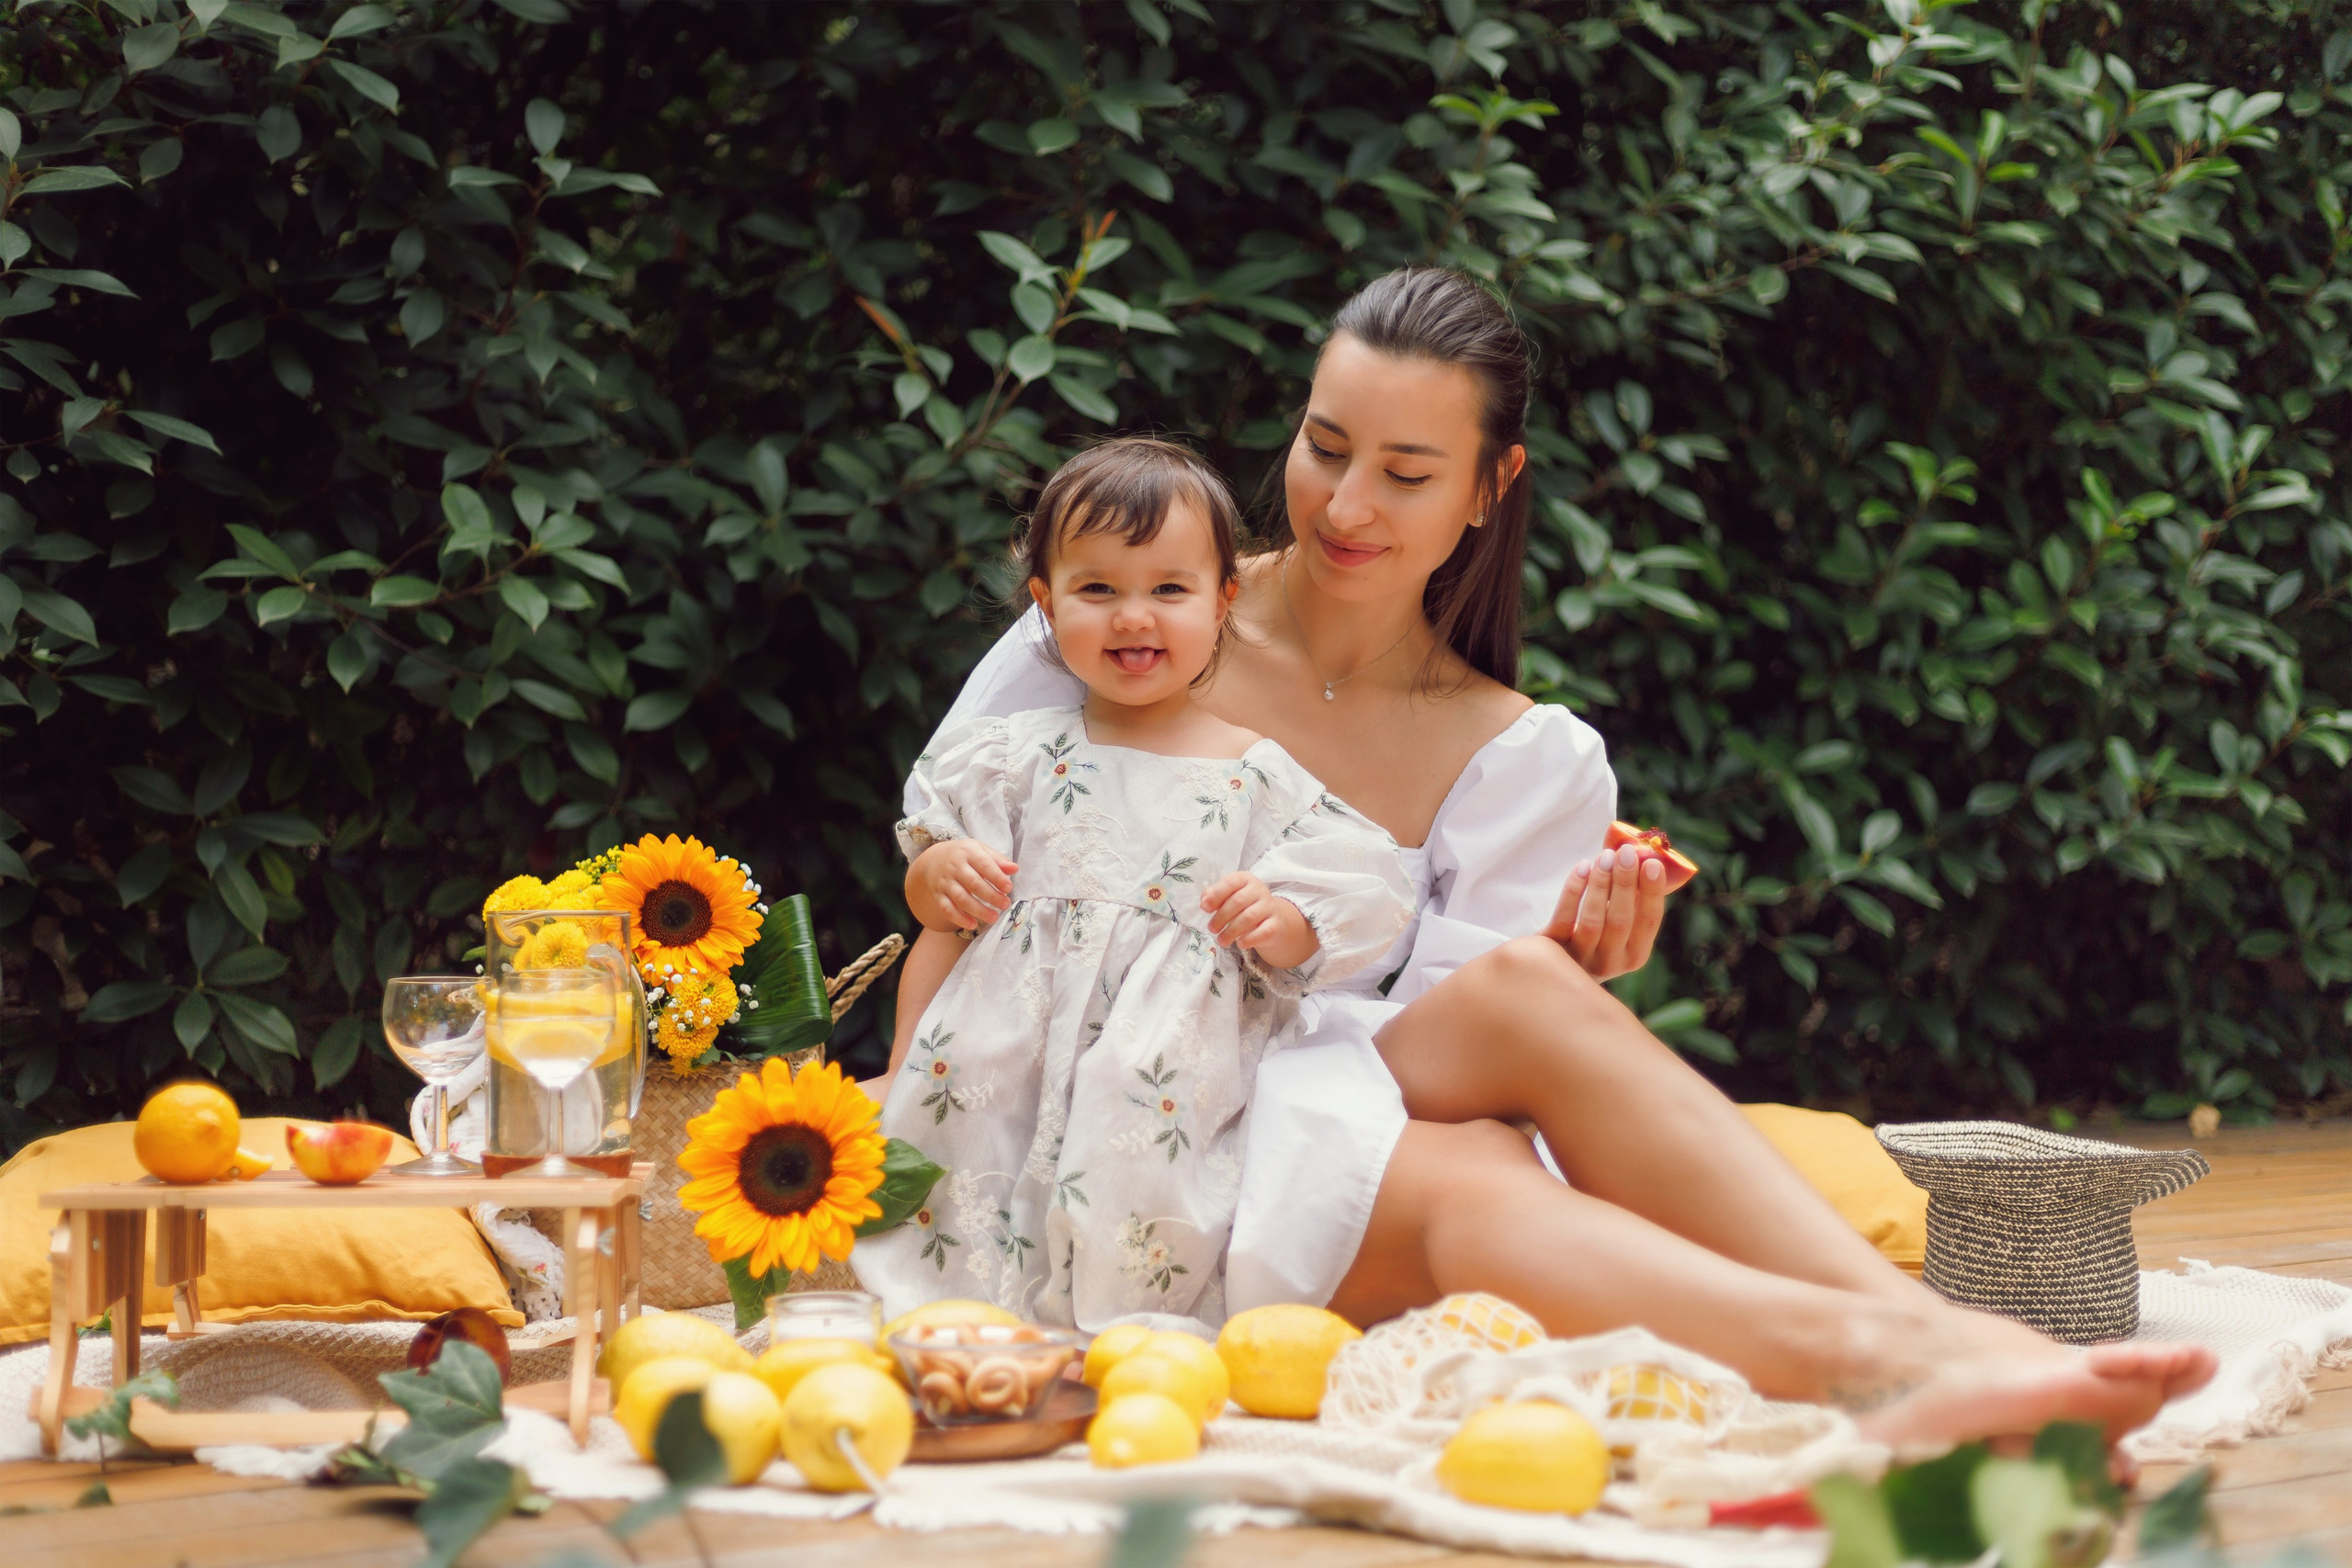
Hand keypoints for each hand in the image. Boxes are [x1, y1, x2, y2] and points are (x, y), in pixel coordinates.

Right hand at [906, 839, 1016, 931]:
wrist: (933, 859)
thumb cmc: (963, 855)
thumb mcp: (979, 850)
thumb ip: (997, 859)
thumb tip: (1015, 869)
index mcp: (968, 852)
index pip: (984, 864)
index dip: (997, 877)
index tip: (1008, 888)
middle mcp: (955, 867)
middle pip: (973, 883)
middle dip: (991, 896)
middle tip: (1005, 904)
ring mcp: (945, 882)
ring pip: (961, 898)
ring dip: (978, 910)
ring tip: (994, 917)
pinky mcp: (938, 895)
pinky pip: (947, 909)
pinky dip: (959, 919)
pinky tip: (973, 924)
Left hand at [1199, 870, 1316, 968]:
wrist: (1271, 919)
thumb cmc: (1244, 906)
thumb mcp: (1228, 897)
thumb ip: (1214, 896)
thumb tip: (1204, 901)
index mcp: (1245, 879)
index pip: (1230, 882)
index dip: (1216, 895)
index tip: (1205, 908)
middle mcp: (1259, 890)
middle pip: (1238, 901)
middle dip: (1221, 917)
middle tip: (1212, 929)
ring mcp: (1269, 906)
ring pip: (1249, 917)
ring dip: (1231, 931)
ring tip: (1221, 940)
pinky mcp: (1276, 924)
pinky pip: (1263, 931)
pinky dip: (1250, 939)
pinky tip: (1240, 943)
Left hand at [1542, 843, 1684, 979]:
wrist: (1553, 964)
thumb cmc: (1595, 932)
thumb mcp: (1618, 923)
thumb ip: (1631, 898)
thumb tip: (1642, 855)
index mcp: (1634, 955)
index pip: (1649, 922)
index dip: (1652, 892)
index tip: (1653, 863)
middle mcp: (1610, 963)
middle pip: (1620, 921)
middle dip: (1625, 883)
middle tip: (1627, 852)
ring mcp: (1580, 959)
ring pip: (1592, 921)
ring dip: (1600, 884)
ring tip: (1605, 856)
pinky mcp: (1554, 951)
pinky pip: (1564, 920)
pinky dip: (1573, 891)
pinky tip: (1582, 867)